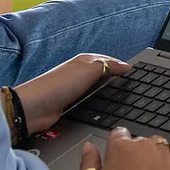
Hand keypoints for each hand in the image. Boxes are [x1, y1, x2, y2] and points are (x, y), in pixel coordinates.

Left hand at [15, 53, 130, 134]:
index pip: (107, 60)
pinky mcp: (71, 104)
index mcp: (83, 61)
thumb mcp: (88, 70)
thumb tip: (126, 65)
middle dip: (115, 79)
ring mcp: (74, 89)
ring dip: (106, 92)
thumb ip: (108, 67)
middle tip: (131, 87)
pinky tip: (104, 108)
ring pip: (97, 89)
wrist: (35, 108)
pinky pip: (90, 102)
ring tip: (121, 98)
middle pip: (102, 74)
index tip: (134, 73)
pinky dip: (98, 103)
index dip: (120, 65)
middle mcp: (79, 73)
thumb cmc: (58, 85)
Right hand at [78, 127, 169, 169]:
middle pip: (140, 141)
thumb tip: (89, 146)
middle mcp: (143, 146)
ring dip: (156, 154)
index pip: (119, 134)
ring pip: (160, 145)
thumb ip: (88, 162)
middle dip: (136, 153)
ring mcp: (165, 155)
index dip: (118, 146)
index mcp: (120, 147)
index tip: (118, 158)